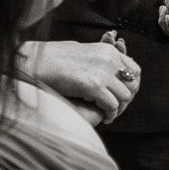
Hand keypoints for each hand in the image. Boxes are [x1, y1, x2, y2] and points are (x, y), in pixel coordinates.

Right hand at [21, 40, 138, 123]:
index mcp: (108, 51)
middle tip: (117, 109)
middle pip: (133, 84)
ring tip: (110, 115)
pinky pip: (112, 105)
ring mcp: (102, 71)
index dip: (131, 85)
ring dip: (119, 109)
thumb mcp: (79, 52)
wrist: (33, 62)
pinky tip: (105, 118)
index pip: (134, 69)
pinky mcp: (93, 85)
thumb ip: (96, 59)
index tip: (122, 96)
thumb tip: (105, 66)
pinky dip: (110, 114)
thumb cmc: (51, 59)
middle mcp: (109, 59)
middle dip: (127, 99)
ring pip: (124, 96)